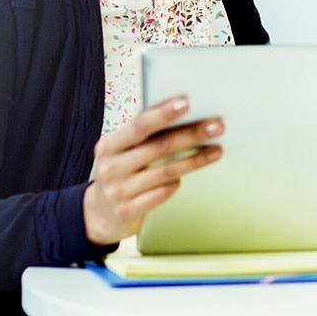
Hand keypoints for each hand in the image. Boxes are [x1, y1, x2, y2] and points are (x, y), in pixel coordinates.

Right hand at [82, 97, 222, 246]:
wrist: (100, 212)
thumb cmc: (120, 171)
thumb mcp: (120, 150)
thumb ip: (142, 134)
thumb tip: (181, 111)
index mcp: (108, 145)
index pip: (139, 125)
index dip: (163, 113)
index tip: (187, 103)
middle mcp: (111, 167)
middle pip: (159, 147)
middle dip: (191, 134)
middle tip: (216, 126)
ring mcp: (119, 191)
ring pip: (167, 172)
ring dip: (195, 159)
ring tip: (216, 150)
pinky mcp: (129, 211)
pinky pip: (163, 193)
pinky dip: (176, 182)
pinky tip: (186, 175)